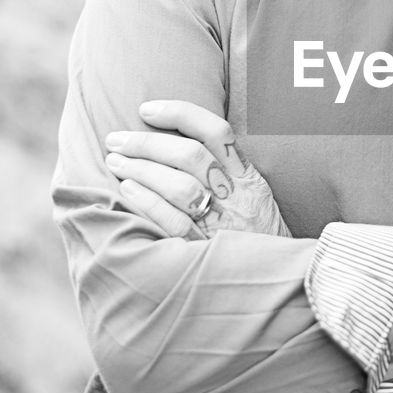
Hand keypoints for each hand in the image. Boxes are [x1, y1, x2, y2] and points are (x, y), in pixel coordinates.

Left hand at [104, 100, 291, 239]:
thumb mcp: (254, 199)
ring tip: (115, 161)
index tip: (147, 110)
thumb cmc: (257, 238)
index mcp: (250, 179)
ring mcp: (224, 225)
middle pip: (190, 156)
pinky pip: (174, 222)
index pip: (217, 132)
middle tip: (116, 140)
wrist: (277, 282)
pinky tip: (128, 189)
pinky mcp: (207, 250)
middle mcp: (239, 197)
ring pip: (180, 186)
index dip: (180, 114)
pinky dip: (149, 201)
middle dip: (147, 143)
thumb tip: (176, 142)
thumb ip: (227, 172)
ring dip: (141, 169)